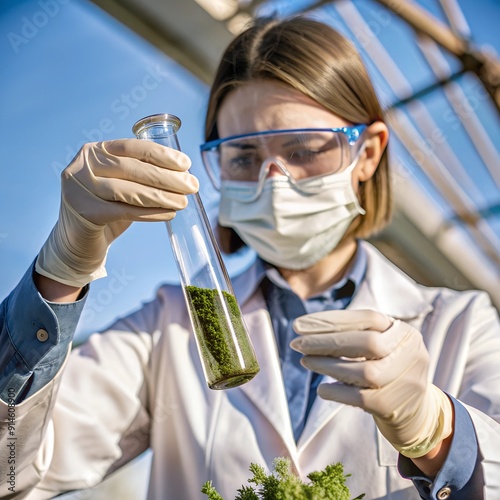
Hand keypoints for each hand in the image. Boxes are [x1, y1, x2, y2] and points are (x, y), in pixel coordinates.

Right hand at [36, 139, 198, 286]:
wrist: (76, 242)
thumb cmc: (105, 210)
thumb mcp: (120, 185)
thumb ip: (141, 174)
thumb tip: (183, 174)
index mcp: (94, 151)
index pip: (132, 147)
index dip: (161, 154)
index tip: (186, 163)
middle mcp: (83, 165)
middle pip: (132, 168)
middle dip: (167, 177)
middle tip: (192, 186)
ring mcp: (79, 189)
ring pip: (128, 190)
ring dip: (161, 196)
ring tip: (183, 202)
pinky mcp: (84, 212)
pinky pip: (124, 211)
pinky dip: (150, 213)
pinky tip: (168, 214)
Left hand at [290, 310, 452, 457]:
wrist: (416, 413)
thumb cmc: (387, 369)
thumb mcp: (381, 345)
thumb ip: (354, 333)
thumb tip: (308, 327)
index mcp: (404, 332)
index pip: (367, 318)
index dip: (331, 320)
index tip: (300, 325)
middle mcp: (411, 354)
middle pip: (367, 343)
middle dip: (327, 342)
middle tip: (297, 343)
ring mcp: (405, 381)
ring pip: (364, 371)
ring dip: (327, 366)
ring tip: (305, 361)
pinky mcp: (394, 407)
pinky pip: (360, 397)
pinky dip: (337, 392)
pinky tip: (322, 388)